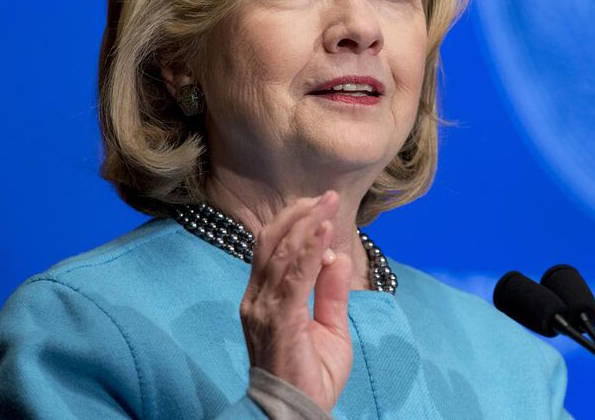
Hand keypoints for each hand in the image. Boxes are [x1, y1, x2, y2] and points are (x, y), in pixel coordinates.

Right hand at [239, 191, 352, 412]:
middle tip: (326, 196)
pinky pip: (294, 276)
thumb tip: (338, 256)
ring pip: (282, 252)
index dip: (296, 224)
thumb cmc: (309, 376)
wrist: (293, 415)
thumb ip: (330, 292)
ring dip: (307, 224)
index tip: (321, 206)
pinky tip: (324, 232)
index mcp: (264, 298)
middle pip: (273, 242)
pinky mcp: (278, 319)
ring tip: (327, 203)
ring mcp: (263, 308)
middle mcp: (257, 299)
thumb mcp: (329, 327)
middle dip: (300, 215)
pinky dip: (310, 250)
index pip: (273, 249)